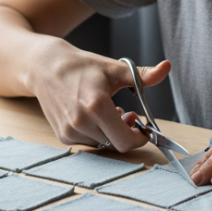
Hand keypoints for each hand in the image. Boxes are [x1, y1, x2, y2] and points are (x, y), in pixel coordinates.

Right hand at [27, 41, 171, 151]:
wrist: (45, 67)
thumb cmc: (81, 66)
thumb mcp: (115, 68)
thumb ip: (143, 75)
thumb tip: (166, 68)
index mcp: (96, 105)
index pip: (125, 140)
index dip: (139, 138)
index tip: (144, 128)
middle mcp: (80, 122)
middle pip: (116, 143)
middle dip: (127, 133)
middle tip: (129, 116)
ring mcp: (69, 131)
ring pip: (103, 143)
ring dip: (111, 132)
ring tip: (110, 112)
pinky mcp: (62, 135)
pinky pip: (89, 142)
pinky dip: (97, 133)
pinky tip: (94, 117)